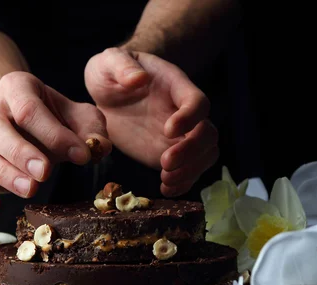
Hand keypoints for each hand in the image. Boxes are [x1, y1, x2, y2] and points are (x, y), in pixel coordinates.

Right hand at [0, 71, 111, 211]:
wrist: (27, 122)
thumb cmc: (58, 119)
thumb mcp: (81, 117)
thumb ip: (93, 130)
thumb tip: (98, 148)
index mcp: (17, 88)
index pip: (29, 108)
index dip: (54, 134)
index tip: (81, 155)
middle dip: (21, 152)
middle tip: (45, 172)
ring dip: (4, 174)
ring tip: (30, 189)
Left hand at [85, 48, 218, 196]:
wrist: (108, 94)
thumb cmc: (111, 73)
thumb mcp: (108, 62)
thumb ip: (122, 66)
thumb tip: (139, 78)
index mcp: (174, 86)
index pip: (197, 102)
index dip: (190, 118)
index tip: (168, 130)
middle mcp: (183, 112)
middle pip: (208, 133)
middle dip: (191, 151)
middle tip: (164, 163)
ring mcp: (180, 136)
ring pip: (205, 155)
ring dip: (190, 171)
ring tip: (165, 180)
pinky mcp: (169, 153)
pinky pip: (189, 172)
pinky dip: (183, 184)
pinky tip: (166, 190)